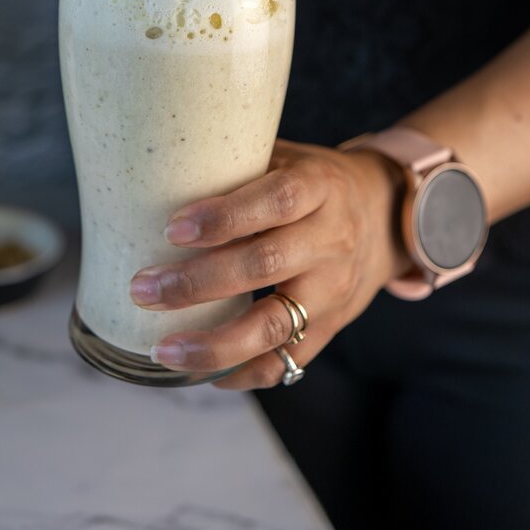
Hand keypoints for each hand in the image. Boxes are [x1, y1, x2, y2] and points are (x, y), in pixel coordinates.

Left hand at [129, 140, 409, 388]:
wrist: (386, 215)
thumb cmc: (313, 182)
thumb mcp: (286, 158)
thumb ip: (238, 166)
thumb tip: (160, 169)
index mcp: (318, 187)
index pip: (275, 200)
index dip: (224, 216)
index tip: (172, 229)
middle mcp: (330, 239)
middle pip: (265, 264)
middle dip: (197, 283)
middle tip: (144, 290)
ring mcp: (333, 289)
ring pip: (275, 324)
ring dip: (214, 343)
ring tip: (163, 349)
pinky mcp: (331, 327)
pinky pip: (286, 361)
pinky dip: (242, 371)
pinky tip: (200, 372)